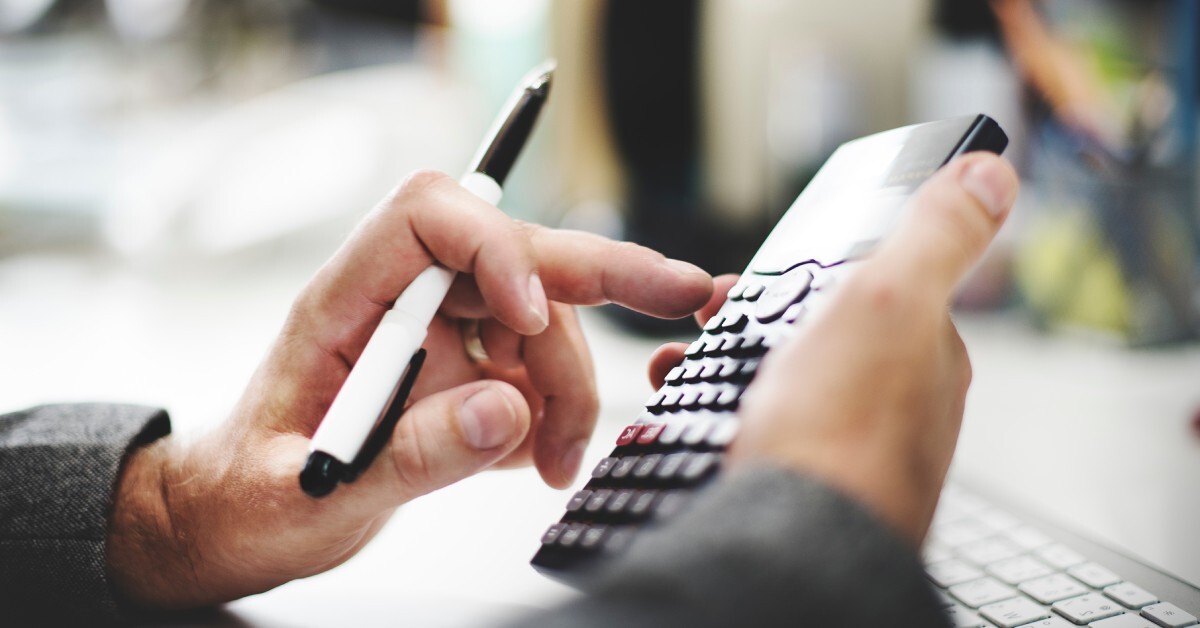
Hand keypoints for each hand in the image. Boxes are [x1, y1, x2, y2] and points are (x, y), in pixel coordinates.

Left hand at [107, 170, 712, 608]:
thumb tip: (508, 411)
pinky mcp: (460, 375)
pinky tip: (540, 461)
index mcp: (347, 301)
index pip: (429, 218)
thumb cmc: (250, 496)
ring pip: (538, 324)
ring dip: (570, 390)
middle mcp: (400, 304)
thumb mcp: (318, 491)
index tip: (534, 316)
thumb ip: (411, 451)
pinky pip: (532, 372)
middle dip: (600, 271)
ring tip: (560, 466)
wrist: (240, 520)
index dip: (495, 246)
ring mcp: (437, 336)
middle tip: (682, 293)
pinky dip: (556, 414)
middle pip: (512, 254)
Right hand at [649, 153, 1018, 545]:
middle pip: (820, 338)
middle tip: (705, 318)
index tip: (746, 276)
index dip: (803, 273)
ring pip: (786, 385)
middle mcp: (900, 405)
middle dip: (755, 320)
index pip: (870, 288)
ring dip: (730, 367)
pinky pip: (764, 431)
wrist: (797, 541)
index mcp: (925, 353)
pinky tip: (710, 420)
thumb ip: (939, 232)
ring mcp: (853, 447)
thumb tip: (992, 171)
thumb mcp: (892, 298)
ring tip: (681, 366)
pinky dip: (726, 414)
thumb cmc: (842, 427)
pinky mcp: (810, 484)